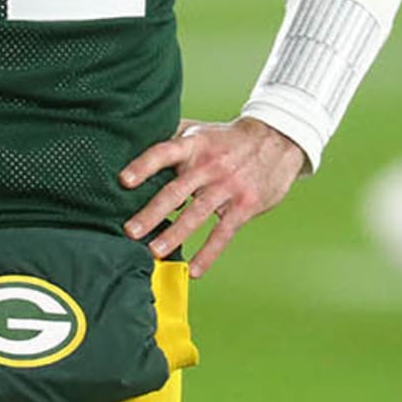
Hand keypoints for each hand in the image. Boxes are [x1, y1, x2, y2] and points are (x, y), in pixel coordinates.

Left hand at [119, 116, 306, 278]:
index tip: (124, 181)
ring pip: (196, 214)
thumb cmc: (228, 138)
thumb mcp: (201, 129)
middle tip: (130, 231)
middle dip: (151, 213)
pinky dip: (209, 254)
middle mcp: (209, 165)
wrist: (277, 140)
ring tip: (154, 252)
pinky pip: (223, 234)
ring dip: (174, 235)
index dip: (143, 165)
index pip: (164, 152)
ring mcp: (228, 187)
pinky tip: (195, 271)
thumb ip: (173, 137)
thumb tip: (137, 141)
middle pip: (176, 190)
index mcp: (195, 145)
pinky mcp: (244, 206)